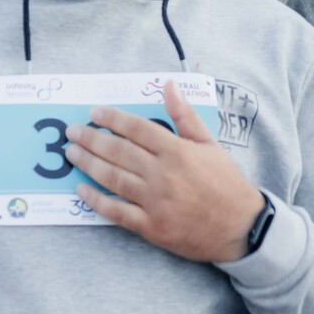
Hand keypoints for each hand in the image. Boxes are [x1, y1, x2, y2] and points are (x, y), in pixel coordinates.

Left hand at [66, 83, 262, 263]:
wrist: (241, 227)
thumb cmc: (227, 184)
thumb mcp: (210, 144)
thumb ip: (185, 116)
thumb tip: (168, 86)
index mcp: (178, 152)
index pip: (138, 129)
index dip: (113, 119)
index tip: (95, 113)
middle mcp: (163, 175)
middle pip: (119, 152)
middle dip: (92, 139)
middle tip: (73, 132)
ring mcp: (155, 202)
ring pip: (113, 178)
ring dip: (88, 164)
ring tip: (72, 153)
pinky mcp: (151, 226)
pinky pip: (116, 211)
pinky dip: (96, 200)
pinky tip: (82, 189)